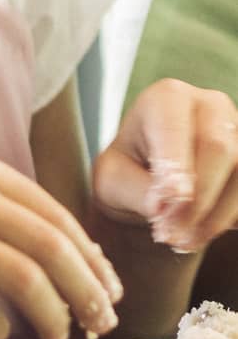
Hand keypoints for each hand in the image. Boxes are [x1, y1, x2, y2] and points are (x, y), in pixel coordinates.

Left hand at [94, 79, 237, 253]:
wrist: (151, 178)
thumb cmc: (128, 171)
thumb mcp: (113, 179)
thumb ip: (135, 188)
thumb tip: (165, 207)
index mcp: (167, 97)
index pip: (176, 129)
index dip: (178, 164)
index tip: (174, 197)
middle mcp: (211, 105)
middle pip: (218, 149)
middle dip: (196, 200)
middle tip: (170, 236)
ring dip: (215, 216)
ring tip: (182, 241)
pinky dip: (230, 218)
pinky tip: (202, 233)